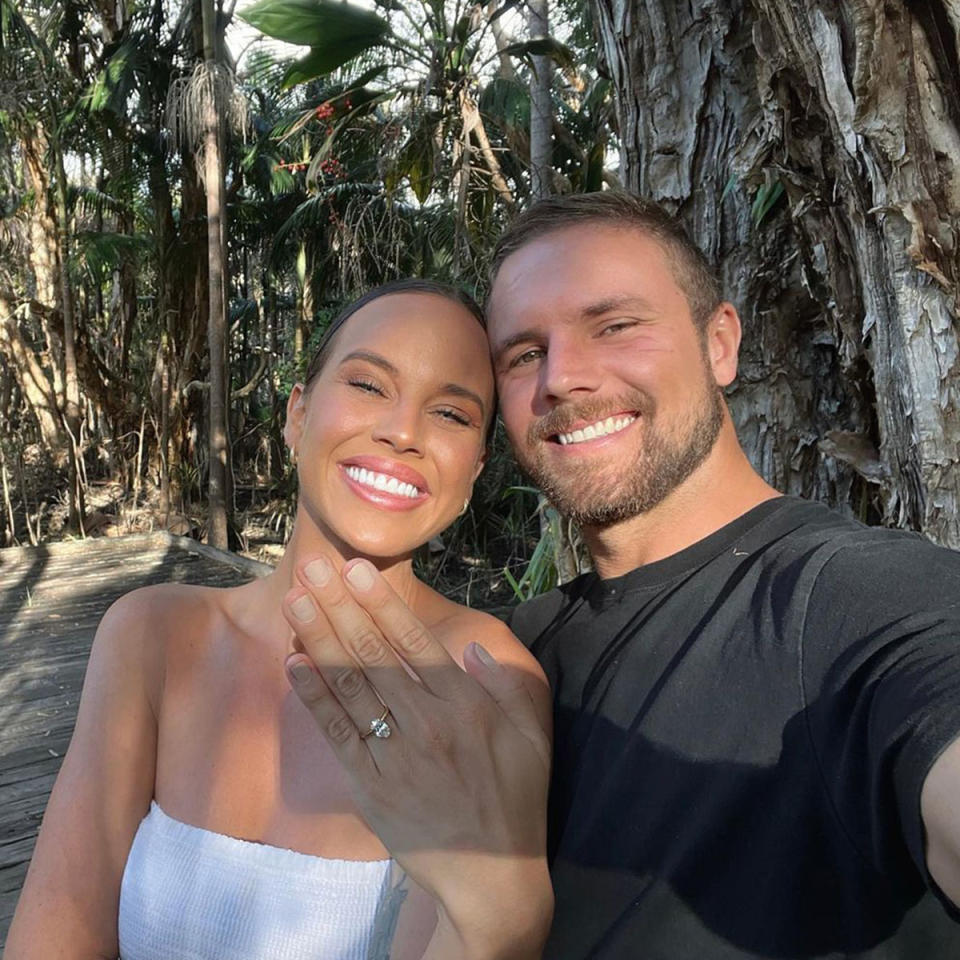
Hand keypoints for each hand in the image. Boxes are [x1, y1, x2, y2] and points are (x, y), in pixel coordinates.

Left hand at [281, 555, 552, 957]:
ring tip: (296, 601)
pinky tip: (295, 665)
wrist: (491, 875)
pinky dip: (315, 698)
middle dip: (340, 605)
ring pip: (350, 686)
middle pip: (374, 653)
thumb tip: (472, 647)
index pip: (414, 642)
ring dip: (319, 639)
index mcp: (464, 705)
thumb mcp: (533, 736)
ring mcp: (393, 753)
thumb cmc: (515, 797)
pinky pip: (337, 734)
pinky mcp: (370, 785)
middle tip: (313, 567)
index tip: (356, 570)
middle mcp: (425, 722)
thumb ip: (506, 685)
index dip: (381, 603)